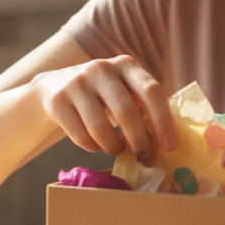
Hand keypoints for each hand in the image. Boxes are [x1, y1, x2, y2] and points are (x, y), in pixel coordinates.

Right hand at [29, 55, 174, 165]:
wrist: (54, 85)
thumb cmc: (102, 95)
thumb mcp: (123, 89)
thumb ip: (143, 107)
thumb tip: (167, 143)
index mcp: (126, 64)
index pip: (152, 91)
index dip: (164, 120)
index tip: (170, 146)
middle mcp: (102, 69)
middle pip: (127, 112)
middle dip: (140, 142)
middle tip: (145, 160)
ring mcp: (77, 82)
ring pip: (101, 128)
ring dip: (113, 147)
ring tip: (117, 150)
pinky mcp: (58, 100)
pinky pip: (81, 136)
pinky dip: (93, 147)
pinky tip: (96, 144)